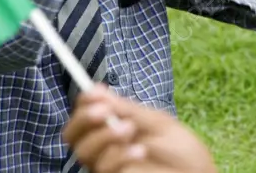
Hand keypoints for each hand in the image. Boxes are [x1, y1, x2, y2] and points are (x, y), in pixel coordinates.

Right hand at [63, 85, 217, 172]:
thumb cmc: (183, 153)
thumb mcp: (158, 124)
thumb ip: (128, 110)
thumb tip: (97, 90)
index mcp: (114, 131)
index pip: (83, 117)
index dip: (83, 104)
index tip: (93, 93)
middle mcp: (105, 151)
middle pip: (72, 136)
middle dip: (85, 119)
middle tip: (105, 111)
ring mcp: (110, 168)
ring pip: (84, 152)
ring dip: (105, 135)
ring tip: (130, 129)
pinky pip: (104, 169)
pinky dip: (119, 156)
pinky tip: (140, 151)